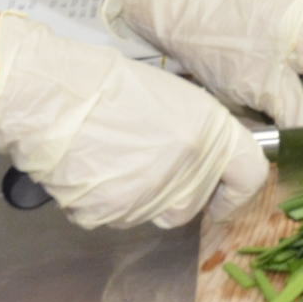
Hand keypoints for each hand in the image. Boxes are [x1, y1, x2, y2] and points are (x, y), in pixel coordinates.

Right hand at [0, 12, 266, 228]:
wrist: (54, 96)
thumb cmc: (109, 85)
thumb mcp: (175, 99)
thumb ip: (198, 135)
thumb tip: (202, 159)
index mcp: (211, 135)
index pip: (249, 175)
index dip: (237, 191)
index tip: (224, 197)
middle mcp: (188, 172)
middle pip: (192, 205)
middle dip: (176, 193)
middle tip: (145, 162)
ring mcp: (148, 199)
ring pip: (150, 213)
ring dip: (136, 195)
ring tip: (110, 154)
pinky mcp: (108, 214)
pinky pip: (111, 216)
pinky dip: (101, 199)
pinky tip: (88, 166)